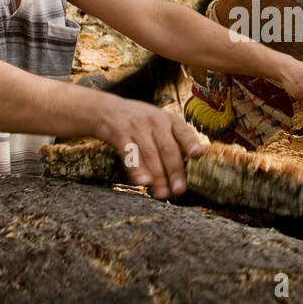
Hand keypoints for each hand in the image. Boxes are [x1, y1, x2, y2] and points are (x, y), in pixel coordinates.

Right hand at [93, 95, 207, 197]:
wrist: (106, 109)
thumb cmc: (139, 122)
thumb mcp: (158, 123)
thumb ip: (173, 140)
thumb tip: (188, 166)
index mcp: (169, 119)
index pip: (183, 131)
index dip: (191, 143)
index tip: (197, 155)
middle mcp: (155, 120)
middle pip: (168, 148)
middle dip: (174, 171)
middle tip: (179, 190)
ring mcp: (137, 126)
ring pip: (150, 154)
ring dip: (157, 176)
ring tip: (162, 194)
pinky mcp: (119, 133)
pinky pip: (129, 154)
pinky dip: (137, 169)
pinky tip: (143, 182)